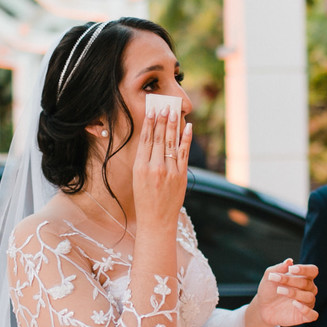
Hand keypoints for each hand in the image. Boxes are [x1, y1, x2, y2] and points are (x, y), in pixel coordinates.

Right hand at [132, 106, 191, 229]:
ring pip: (171, 142)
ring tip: (174, 111)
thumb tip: (153, 140)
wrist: (156, 221)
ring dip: (173, 125)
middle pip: (159, 138)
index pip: (146, 140)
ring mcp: (169, 171)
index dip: (149, 123)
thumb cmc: (145, 201)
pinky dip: (186, 138)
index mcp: (140, 167)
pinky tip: (188, 127)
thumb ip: (145, 161)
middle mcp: (154, 167)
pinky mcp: (181, 176)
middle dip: (162, 120)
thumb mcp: (138, 179)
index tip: (152, 110)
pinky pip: (184, 153)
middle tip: (164, 105)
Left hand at [244, 259, 318, 326]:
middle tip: (275, 279)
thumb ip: (279, 268)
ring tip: (279, 290)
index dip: (304, 269)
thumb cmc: (269, 289)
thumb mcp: (270, 276)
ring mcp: (307, 303)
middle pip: (307, 283)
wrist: (262, 307)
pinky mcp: (304, 316)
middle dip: (291, 280)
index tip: (291, 269)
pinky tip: (295, 304)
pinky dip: (306, 310)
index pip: (312, 271)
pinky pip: (312, 314)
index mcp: (304, 277)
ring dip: (294, 293)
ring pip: (309, 297)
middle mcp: (308, 290)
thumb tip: (289, 261)